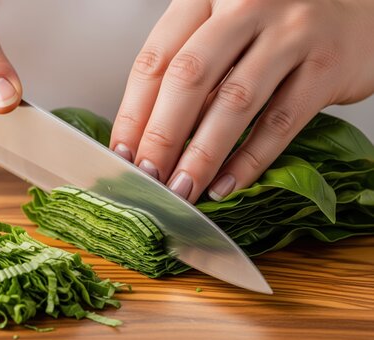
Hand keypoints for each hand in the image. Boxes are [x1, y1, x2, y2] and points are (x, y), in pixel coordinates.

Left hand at [110, 0, 373, 202]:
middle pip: (189, 78)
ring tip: (182, 189)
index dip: (134, 112)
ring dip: (202, 155)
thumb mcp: (225, 29)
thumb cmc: (277, 23)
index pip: (156, 59)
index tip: (122, 153)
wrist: (358, 8)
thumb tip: (148, 136)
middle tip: (147, 177)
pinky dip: (249, 161)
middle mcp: (246, 4)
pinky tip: (226, 184)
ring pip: (234, 103)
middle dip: (162, 136)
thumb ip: (192, 69)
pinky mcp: (326, 65)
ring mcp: (290, 32)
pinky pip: (279, 123)